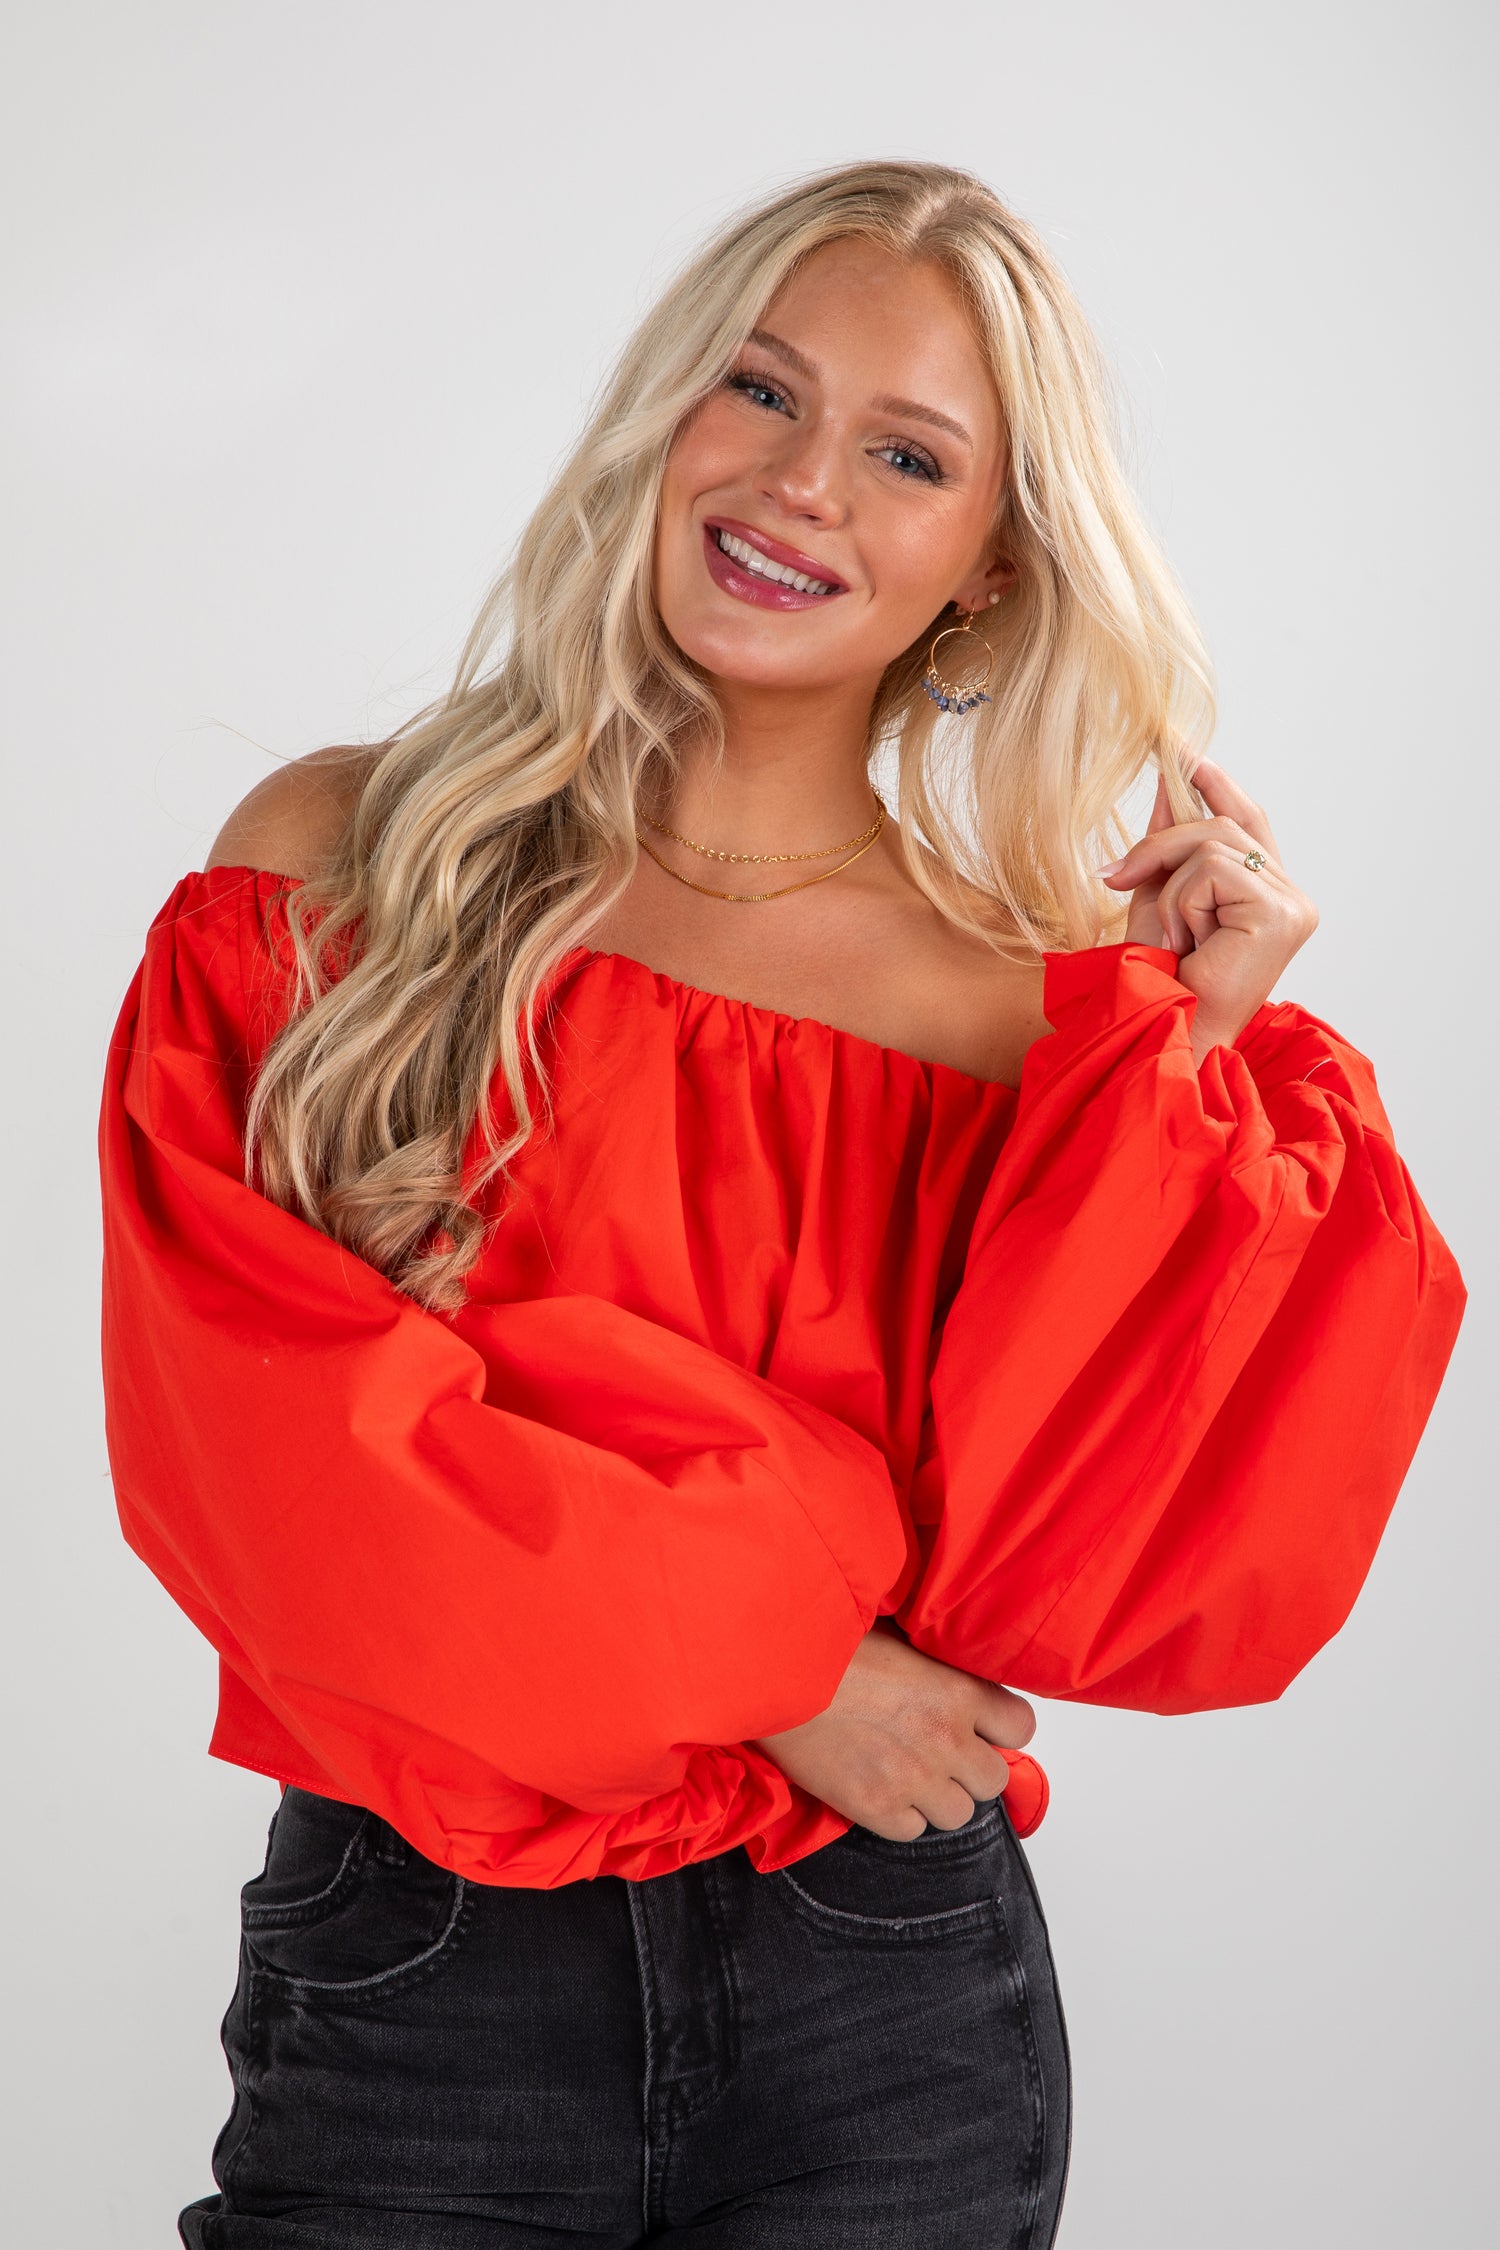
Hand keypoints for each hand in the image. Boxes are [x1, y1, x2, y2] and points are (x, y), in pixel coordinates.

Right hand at [750, 1625, 1034, 1841]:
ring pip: (957, 1814)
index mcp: (956, 1691)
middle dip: (971, 1768)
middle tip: (941, 1752)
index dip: (1001, 1728)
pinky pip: (912, 1831)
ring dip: (937, 1796)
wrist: (773, 1670)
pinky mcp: (875, 1807)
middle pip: (994, 1780)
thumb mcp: (899, 1637)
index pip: (1021, 1727)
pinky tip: (879, 1786)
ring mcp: (912, 1779)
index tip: (981, 1725)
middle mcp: (945, 1740)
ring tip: (907, 1772)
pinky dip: (899, 1815)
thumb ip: (936, 1665)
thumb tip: (951, 1671)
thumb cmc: (829, 1643)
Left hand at [1098, 758, 1318, 1063]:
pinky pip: (1212, 869)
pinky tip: (1185, 944)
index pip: (1245, 823)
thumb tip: (1169, 785)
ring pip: (1213, 843)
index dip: (1215, 785)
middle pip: (1224, 825)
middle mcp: (1291, 898)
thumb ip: (1167, 849)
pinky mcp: (1280, 914)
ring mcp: (1292, 905)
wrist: (1168, 1035)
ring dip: (1169, 888)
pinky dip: (1181, 903)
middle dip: (1162, 843)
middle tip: (1116, 874)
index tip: (1180, 751)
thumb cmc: (1162, 986)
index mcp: (1268, 897)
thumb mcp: (1156, 902)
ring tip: (1169, 939)